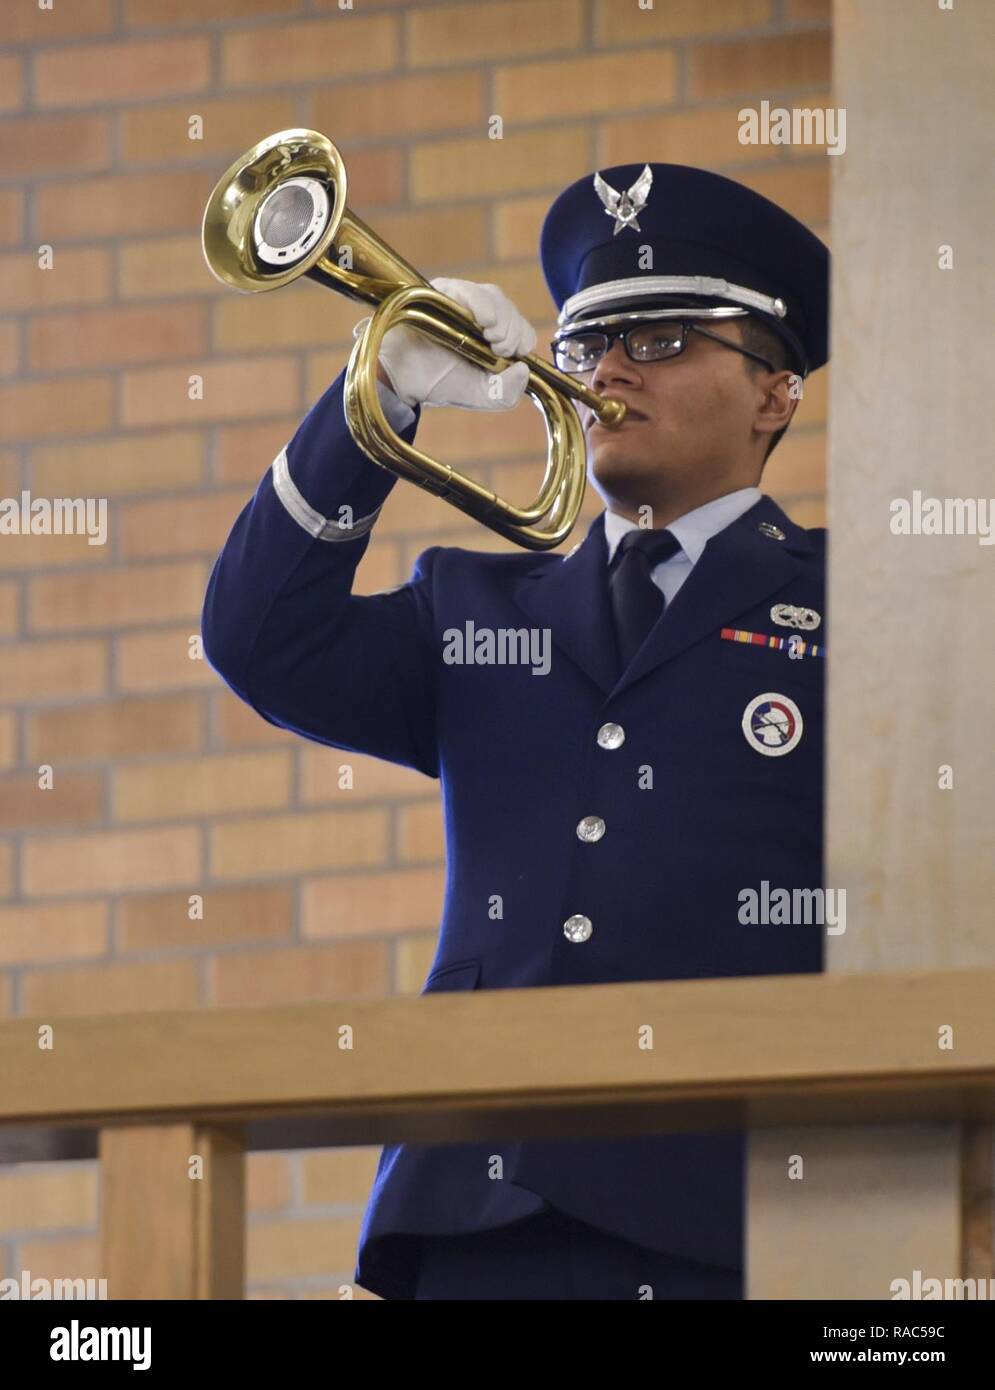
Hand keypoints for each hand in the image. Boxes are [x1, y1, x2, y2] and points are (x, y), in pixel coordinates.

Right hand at [354, 277, 534, 410]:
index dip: (522, 339)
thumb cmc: (437, 383)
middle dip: (513, 331)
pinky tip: (484, 321)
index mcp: (490, 336)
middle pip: (510, 309)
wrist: (400, 379)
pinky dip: (483, 305)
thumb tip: (524, 369)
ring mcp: (461, 301)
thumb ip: (507, 393)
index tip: (507, 355)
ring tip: (490, 337)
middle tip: (498, 349)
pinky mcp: (443, 291)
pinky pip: (470, 291)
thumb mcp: (480, 395)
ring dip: (502, 319)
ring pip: (495, 297)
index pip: (520, 328)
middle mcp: (478, 314)